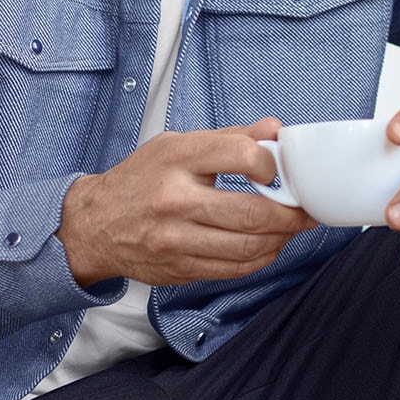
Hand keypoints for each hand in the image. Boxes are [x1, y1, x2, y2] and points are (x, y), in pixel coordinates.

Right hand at [59, 118, 317, 286]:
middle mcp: (175, 199)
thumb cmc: (140, 181)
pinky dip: (260, 259)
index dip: (271, 165)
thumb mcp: (176, 145)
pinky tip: (267, 247)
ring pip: (248, 247)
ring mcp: (177, 239)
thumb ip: (228, 138)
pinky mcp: (180, 268)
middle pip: (252, 212)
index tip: (277, 172)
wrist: (94, 225)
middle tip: (305, 211)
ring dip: (280, 240)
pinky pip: (234, 269)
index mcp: (177, 158)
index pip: (241, 155)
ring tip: (290, 230)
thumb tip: (274, 130)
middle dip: (290, 214)